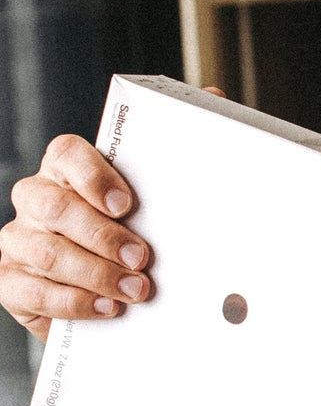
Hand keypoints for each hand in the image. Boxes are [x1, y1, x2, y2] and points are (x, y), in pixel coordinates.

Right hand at [0, 88, 225, 341]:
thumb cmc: (138, 238)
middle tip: (143, 258)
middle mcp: (38, 202)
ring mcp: (19, 242)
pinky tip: (106, 309)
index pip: (64, 153)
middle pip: (52, 205)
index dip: (92, 174)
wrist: (116, 300)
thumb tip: (215, 96)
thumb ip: (181, 153)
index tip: (128, 203)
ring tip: (136, 291)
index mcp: (70, 173)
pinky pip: (30, 290)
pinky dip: (72, 302)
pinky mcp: (11, 283)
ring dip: (95, 273)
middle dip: (101, 235)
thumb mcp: (161, 200)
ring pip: (44, 251)